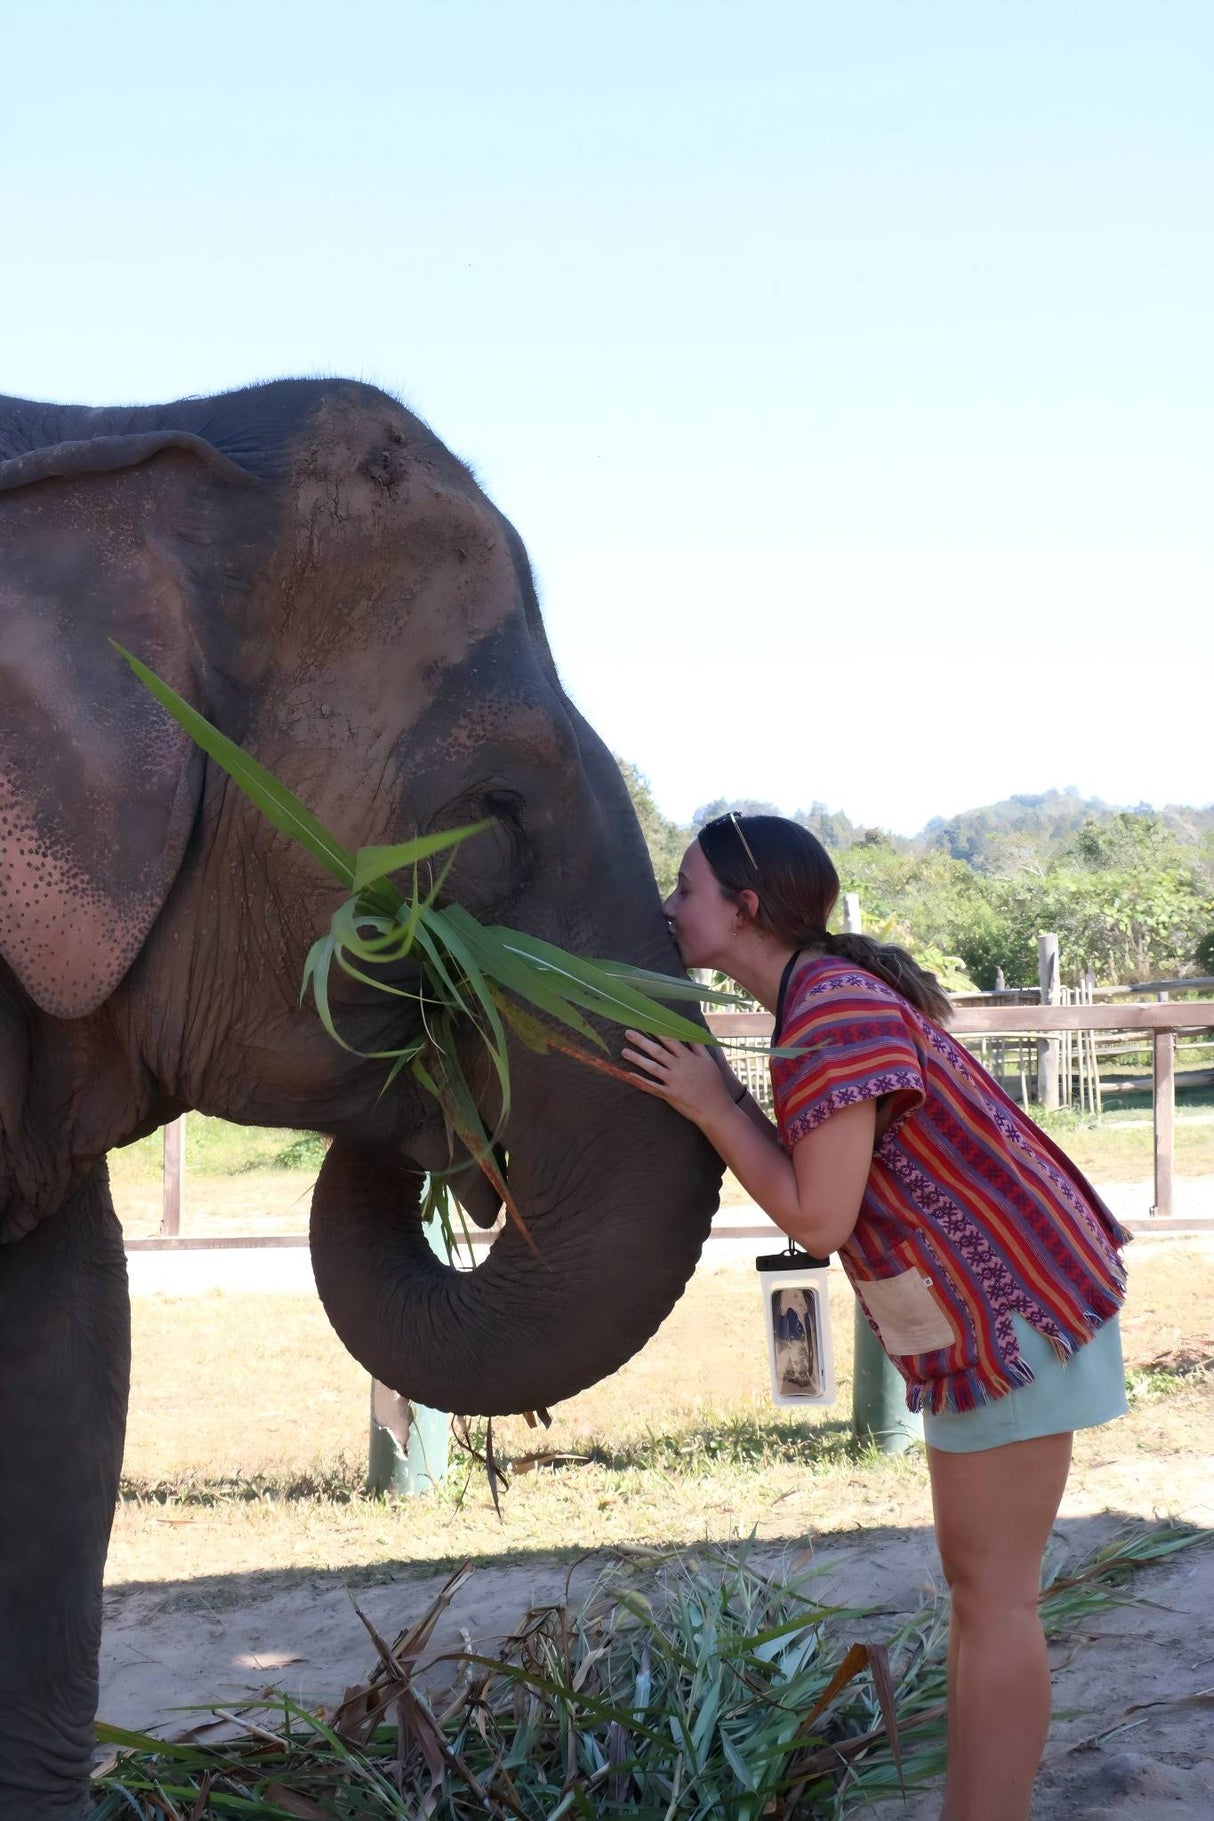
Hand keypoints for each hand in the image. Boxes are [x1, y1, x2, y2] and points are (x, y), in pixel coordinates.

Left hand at [621, 1031, 736, 1126]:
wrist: (715, 1109)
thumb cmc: (714, 1084)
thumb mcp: (709, 1062)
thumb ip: (698, 1047)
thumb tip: (690, 1032)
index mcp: (688, 1058)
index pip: (671, 1040)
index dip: (657, 1031)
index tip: (646, 1023)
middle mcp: (679, 1067)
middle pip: (657, 1051)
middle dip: (642, 1041)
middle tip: (628, 1033)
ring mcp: (673, 1081)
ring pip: (652, 1067)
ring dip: (637, 1059)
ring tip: (624, 1051)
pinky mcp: (670, 1094)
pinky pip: (652, 1086)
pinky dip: (641, 1081)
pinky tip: (629, 1074)